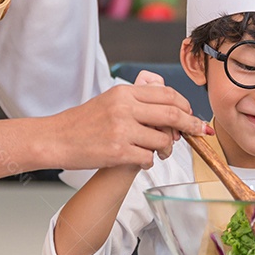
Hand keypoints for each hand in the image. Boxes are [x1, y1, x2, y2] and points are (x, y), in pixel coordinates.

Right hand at [48, 79, 207, 169]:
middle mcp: (125, 108)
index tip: (192, 115)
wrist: (55, 139)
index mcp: (124, 93)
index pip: (167, 95)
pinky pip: (148, 158)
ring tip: (160, 151)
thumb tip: (171, 109)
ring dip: (166, 148)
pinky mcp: (118, 152)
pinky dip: (149, 161)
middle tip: (199, 132)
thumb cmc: (82, 122)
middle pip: (173, 115)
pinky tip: (140, 159)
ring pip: (163, 140)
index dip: (185, 106)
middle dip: (191, 125)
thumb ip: (137, 101)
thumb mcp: (110, 101)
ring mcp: (122, 130)